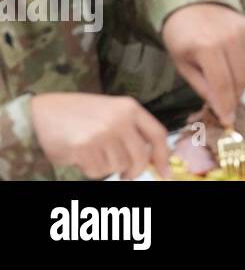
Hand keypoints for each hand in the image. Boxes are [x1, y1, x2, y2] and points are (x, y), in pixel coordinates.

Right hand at [30, 93, 170, 179]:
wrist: (41, 114)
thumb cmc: (76, 115)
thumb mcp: (109, 112)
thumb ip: (129, 129)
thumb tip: (150, 157)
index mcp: (129, 107)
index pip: (157, 134)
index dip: (163, 156)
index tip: (166, 173)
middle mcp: (120, 119)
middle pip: (141, 157)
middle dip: (134, 171)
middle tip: (126, 175)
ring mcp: (103, 133)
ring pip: (118, 166)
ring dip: (107, 167)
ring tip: (94, 153)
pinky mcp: (85, 148)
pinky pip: (98, 171)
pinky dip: (91, 169)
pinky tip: (81, 155)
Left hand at [162, 3, 244, 127]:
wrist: (191, 3)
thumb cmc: (181, 36)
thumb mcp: (183, 64)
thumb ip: (202, 86)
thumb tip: (219, 108)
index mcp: (206, 47)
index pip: (222, 84)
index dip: (226, 105)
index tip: (228, 121)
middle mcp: (228, 38)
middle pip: (239, 78)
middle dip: (233, 97)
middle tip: (227, 108)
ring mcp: (242, 31)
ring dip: (240, 84)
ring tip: (228, 90)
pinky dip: (244, 69)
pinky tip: (232, 71)